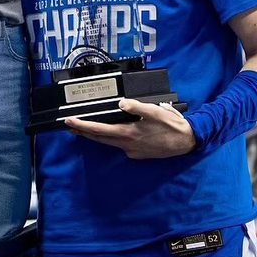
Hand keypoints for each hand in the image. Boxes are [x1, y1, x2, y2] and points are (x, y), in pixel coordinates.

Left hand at [64, 98, 195, 158]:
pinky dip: (109, 138)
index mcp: (129, 134)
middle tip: (69, 125)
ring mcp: (132, 150)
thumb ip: (137, 107)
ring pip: (107, 142)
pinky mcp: (138, 152)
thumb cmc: (171, 125)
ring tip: (82, 129)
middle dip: (83, 132)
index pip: (99, 130)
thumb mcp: (155, 112)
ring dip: (94, 136)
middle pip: (99, 139)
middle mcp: (127, 145)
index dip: (82, 126)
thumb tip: (122, 103)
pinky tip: (108, 133)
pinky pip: (118, 145)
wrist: (187, 141)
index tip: (69, 122)